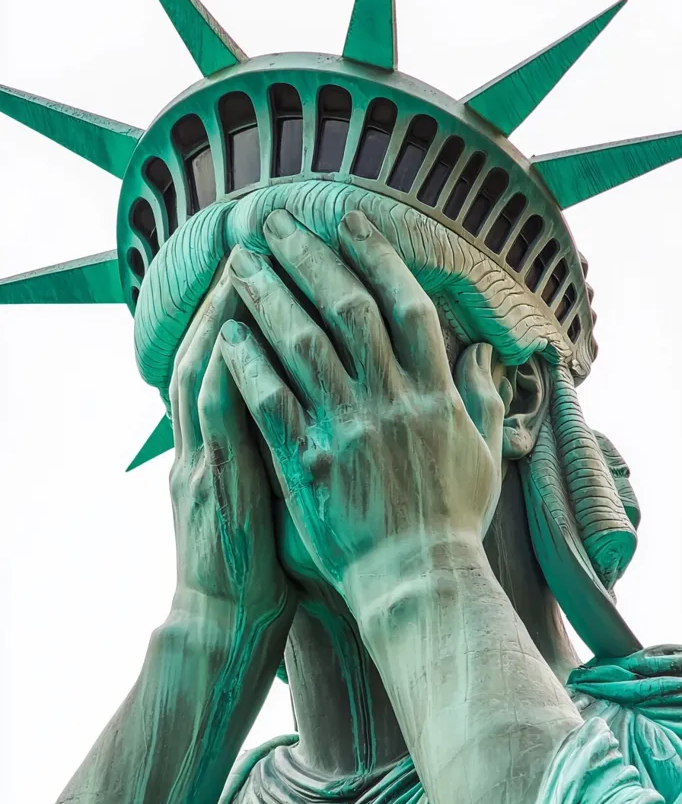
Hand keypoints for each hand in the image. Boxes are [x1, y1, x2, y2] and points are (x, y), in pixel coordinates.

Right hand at [169, 256, 289, 618]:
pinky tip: (236, 332)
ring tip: (242, 267)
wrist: (231, 619)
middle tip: (253, 243)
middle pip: (217, 345)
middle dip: (236, 294)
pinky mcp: (217, 480)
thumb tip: (330, 402)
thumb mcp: (267, 493)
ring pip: (208, 367)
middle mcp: (211, 437)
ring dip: (224, 316)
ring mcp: (208, 455)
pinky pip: (213, 412)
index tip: (275, 266)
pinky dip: (223, 368)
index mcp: (229, 437)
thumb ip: (285, 441)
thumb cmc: (261, 559)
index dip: (247, 310)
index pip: (233, 355)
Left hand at [220, 208, 506, 595]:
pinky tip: (225, 335)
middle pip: (346, 309)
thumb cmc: (452, 521)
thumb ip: (483, 396)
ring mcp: (348, 430)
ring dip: (269, 296)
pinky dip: (247, 364)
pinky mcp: (308, 464)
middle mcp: (391, 400)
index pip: (406, 304)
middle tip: (273, 223)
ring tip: (241, 262)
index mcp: (435, 393)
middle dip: (308, 257)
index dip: (376, 254)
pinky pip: (271, 402)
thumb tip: (485, 350)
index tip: (346, 219)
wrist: (419, 584)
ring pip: (302, 345)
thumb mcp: (485, 454)